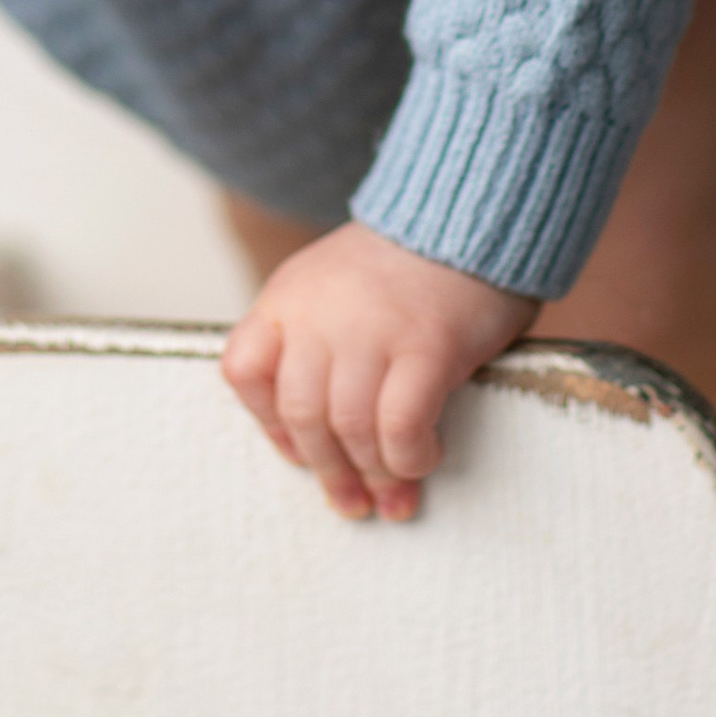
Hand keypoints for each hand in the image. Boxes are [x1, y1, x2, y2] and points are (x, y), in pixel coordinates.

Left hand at [220, 222, 531, 519]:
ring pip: (349, 428)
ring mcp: (372, 329)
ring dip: (372, 474)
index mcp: (289, 295)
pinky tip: (424, 458)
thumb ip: (317, 339)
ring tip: (393, 495)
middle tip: (352, 501)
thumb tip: (323, 434)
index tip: (299, 452)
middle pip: (300, 413)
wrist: (472, 215)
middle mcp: (320, 313)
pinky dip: (409, 457)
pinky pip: (401, 426)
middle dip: (327, 470)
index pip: (243, 369)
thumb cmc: (409, 263)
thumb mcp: (335, 284)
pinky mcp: (427, 346)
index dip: (268, 423)